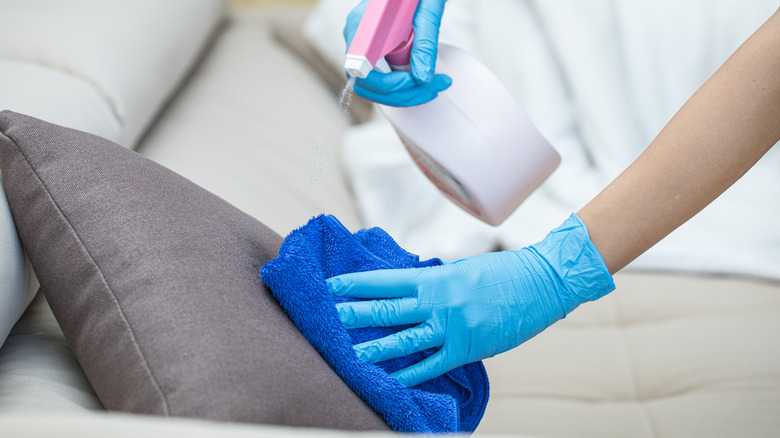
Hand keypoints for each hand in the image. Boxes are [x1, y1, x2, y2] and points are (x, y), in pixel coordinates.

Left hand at [326, 214, 614, 387]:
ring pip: (405, 340)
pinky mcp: (468, 348)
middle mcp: (440, 301)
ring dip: (375, 348)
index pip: (387, 281)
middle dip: (355, 314)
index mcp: (436, 277)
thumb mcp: (461, 270)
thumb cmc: (502, 273)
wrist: (542, 283)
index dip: (357, 284)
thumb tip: (405, 289)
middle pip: (388, 310)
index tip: (333, 284)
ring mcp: (453, 326)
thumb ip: (433, 281)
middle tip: (328, 316)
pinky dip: (410, 372)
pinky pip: (432, 364)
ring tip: (350, 354)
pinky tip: (391, 378)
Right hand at [343, 0, 451, 106]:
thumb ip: (424, 42)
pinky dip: (402, 86)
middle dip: (403, 94)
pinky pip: (380, 79)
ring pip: (374, 87)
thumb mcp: (426, 8)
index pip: (362, 72)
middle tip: (435, 87)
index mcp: (361, 25)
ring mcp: (361, 45)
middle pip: (368, 85)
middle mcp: (355, 37)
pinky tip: (424, 79)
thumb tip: (422, 76)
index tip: (415, 80)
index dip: (388, 85)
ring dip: (404, 94)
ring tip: (434, 85)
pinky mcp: (373, 50)